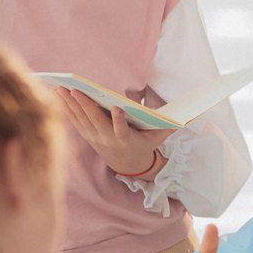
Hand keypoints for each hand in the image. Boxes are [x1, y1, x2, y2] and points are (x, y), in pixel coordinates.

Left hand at [57, 88, 171, 176]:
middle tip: (76, 90)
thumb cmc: (145, 145)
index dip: (119, 120)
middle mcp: (108, 140)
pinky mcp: (87, 136)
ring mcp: (95, 139)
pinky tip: (61, 95)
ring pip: (81, 120)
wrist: (128, 164)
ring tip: (62, 88)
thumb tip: (192, 115)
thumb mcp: (159, 138)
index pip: (122, 130)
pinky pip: (75, 121)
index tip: (117, 108)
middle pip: (95, 122)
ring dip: (71, 104)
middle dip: (85, 105)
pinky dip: (67, 108)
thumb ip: (171, 126)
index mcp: (127, 140)